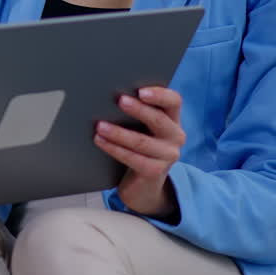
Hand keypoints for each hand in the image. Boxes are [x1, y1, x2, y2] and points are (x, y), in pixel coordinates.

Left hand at [94, 86, 185, 218]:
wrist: (143, 184)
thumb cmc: (138, 146)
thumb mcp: (141, 127)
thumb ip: (136, 112)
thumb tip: (109, 93)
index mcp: (172, 120)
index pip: (173, 101)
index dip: (160, 95)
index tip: (141, 91)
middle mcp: (175, 137)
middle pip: (159, 120)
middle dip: (138, 110)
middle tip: (120, 100)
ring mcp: (168, 156)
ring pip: (141, 142)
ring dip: (118, 132)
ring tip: (100, 125)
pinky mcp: (155, 172)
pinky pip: (132, 158)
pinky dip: (114, 148)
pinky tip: (100, 140)